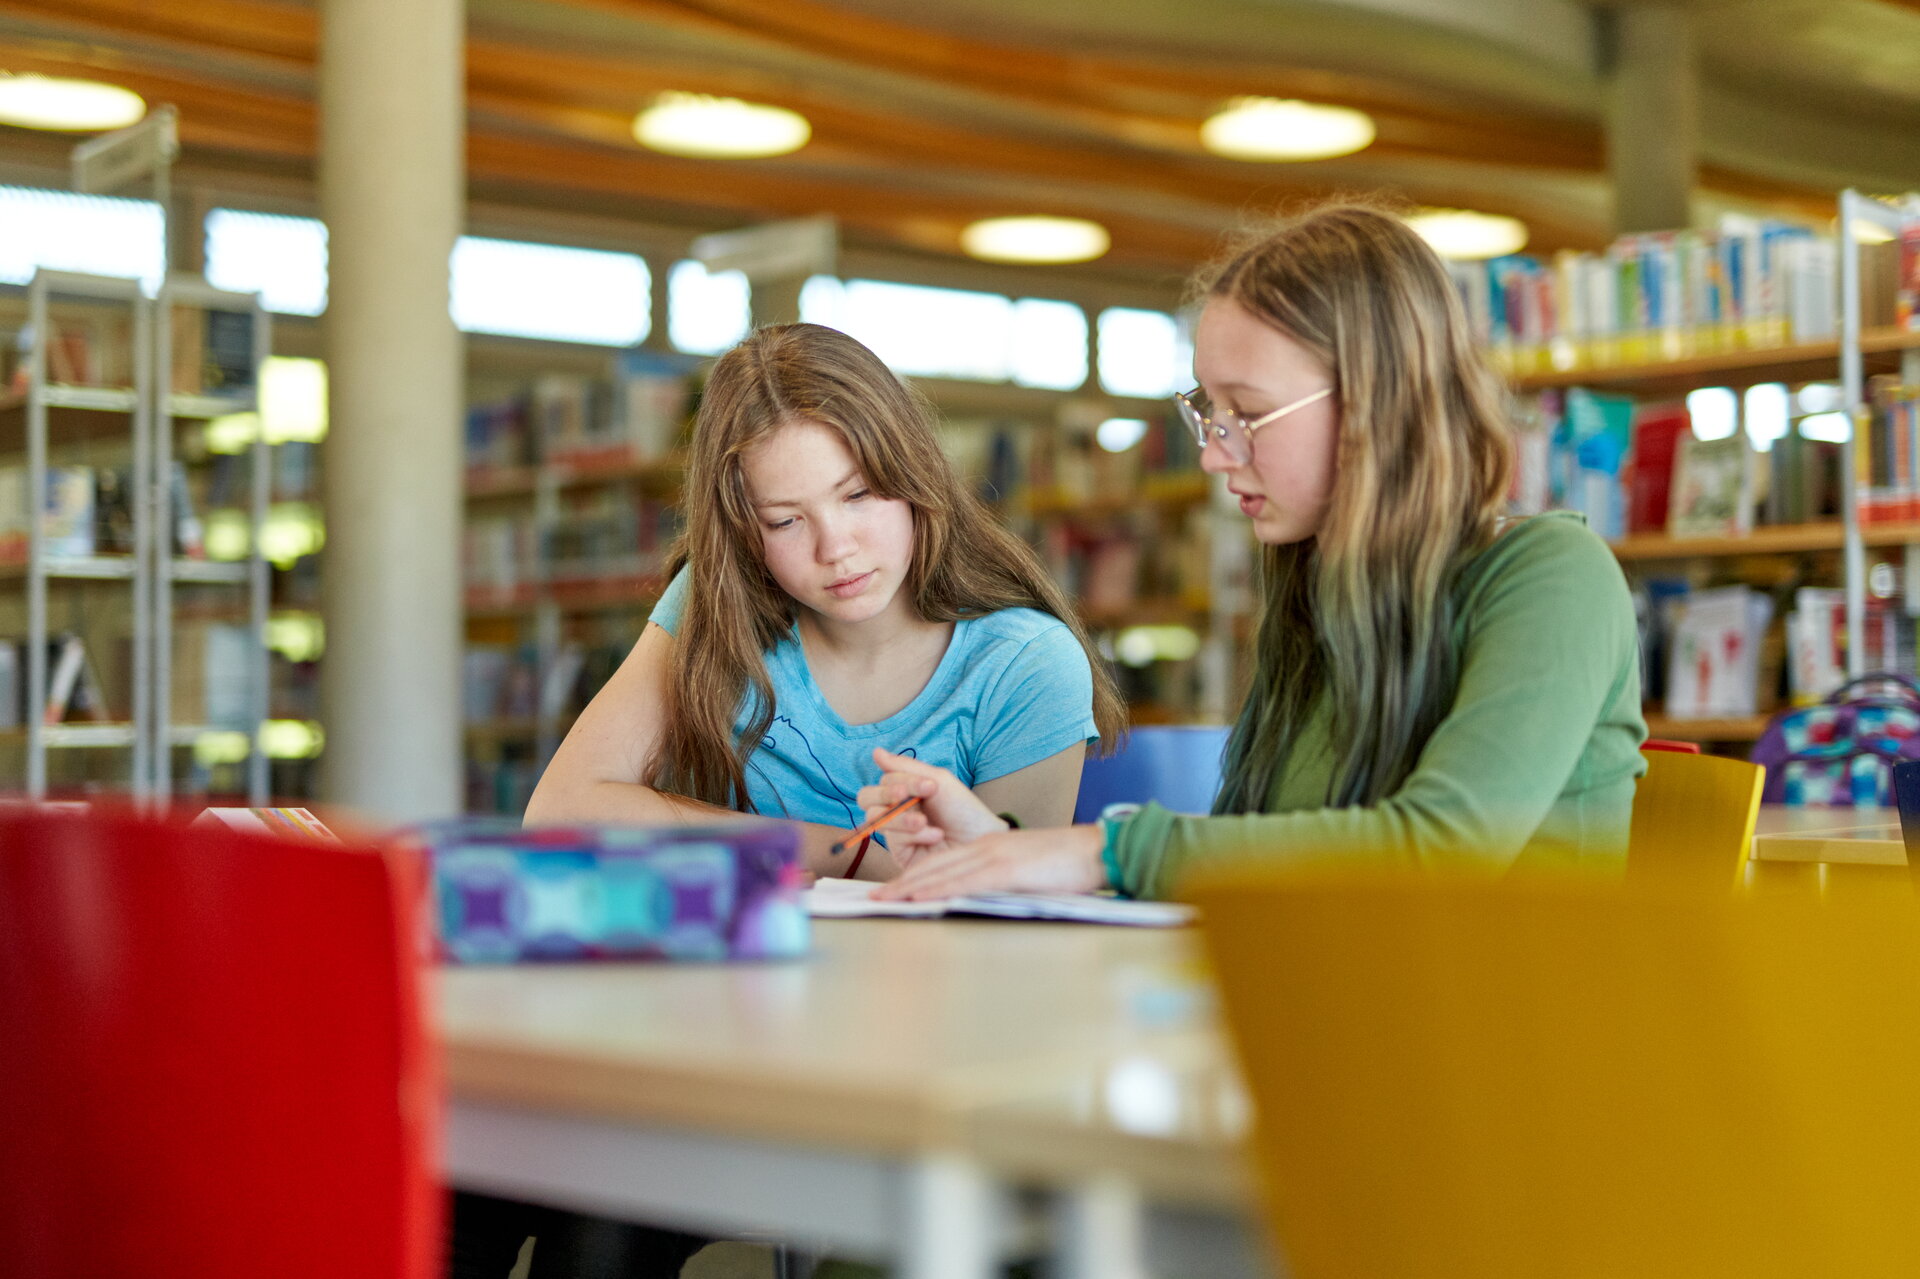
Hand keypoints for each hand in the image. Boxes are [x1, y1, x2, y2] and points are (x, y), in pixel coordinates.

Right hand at [855, 748, 1006, 868]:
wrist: (980, 840)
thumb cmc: (963, 811)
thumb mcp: (938, 781)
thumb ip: (905, 767)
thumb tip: (876, 752)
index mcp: (905, 791)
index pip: (884, 780)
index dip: (902, 780)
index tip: (930, 785)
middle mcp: (896, 810)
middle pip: (867, 799)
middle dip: (885, 794)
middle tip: (905, 795)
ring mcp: (896, 833)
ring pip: (874, 818)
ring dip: (901, 817)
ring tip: (924, 821)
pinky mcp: (900, 853)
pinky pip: (892, 839)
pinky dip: (914, 835)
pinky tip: (935, 836)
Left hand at [874, 823, 1106, 900]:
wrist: (1097, 851)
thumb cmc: (1068, 866)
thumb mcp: (1026, 870)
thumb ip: (1000, 880)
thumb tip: (981, 900)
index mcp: (989, 846)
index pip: (942, 861)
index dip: (914, 875)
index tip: (892, 891)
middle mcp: (985, 847)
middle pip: (933, 864)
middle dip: (901, 882)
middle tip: (874, 898)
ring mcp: (995, 856)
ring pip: (942, 871)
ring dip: (910, 887)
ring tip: (884, 900)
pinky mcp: (1007, 870)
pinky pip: (965, 881)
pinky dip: (939, 890)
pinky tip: (920, 898)